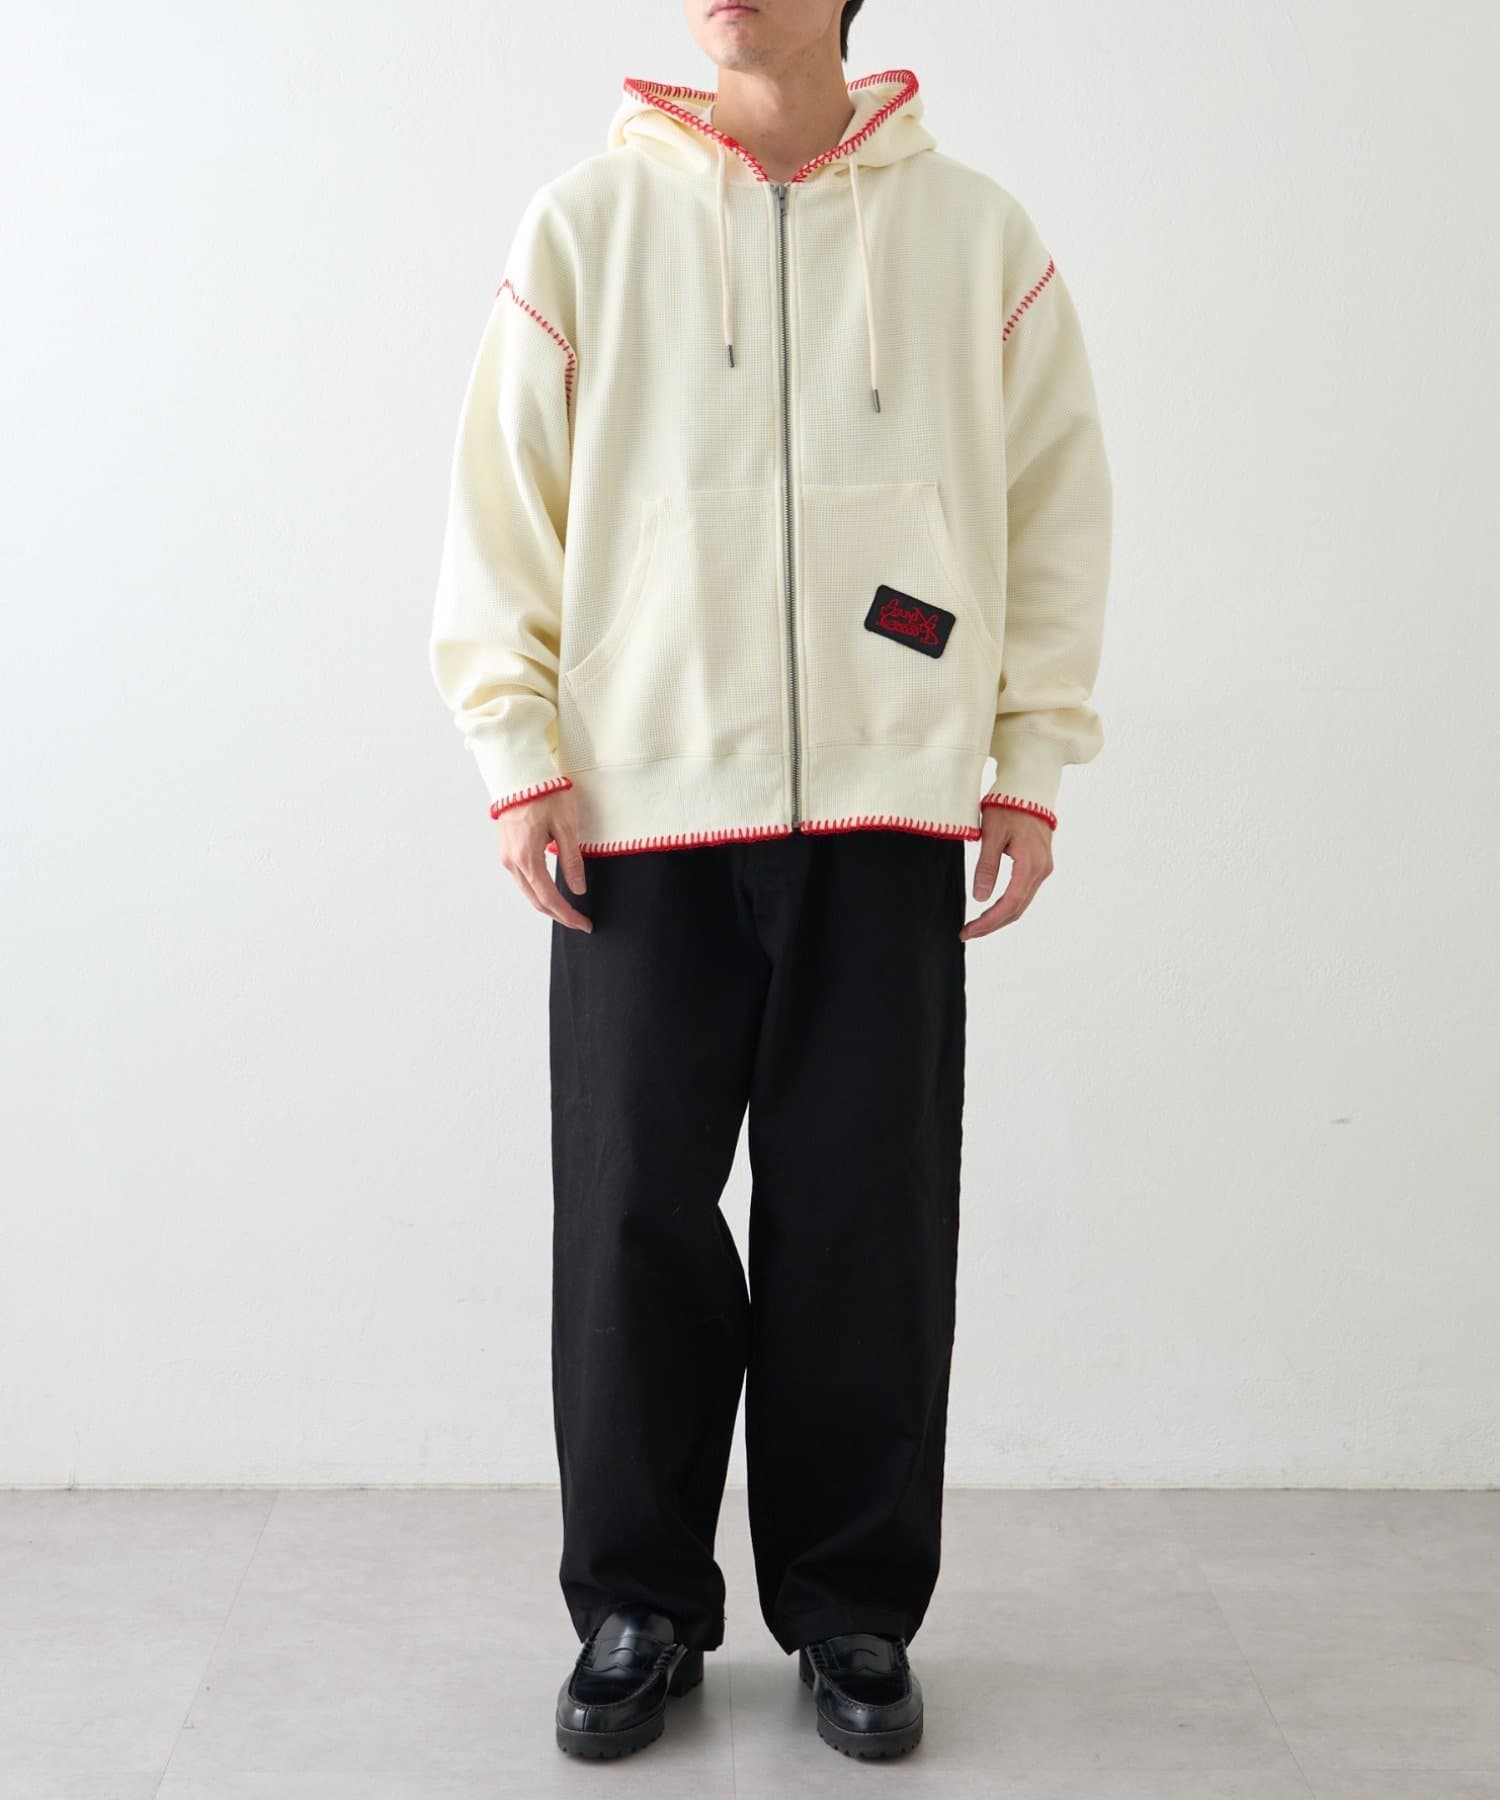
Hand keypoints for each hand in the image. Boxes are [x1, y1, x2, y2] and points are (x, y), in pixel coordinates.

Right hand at [497, 787, 591, 931]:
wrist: (520, 776)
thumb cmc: (544, 795)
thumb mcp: (566, 826)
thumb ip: (572, 860)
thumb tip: (577, 888)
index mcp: (527, 857)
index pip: (549, 898)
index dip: (567, 915)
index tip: (584, 924)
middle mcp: (513, 862)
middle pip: (536, 901)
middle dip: (559, 915)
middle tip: (580, 923)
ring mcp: (507, 857)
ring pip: (528, 892)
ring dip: (547, 905)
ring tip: (568, 912)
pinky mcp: (507, 851)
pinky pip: (523, 880)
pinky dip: (538, 892)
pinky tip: (551, 893)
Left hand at [960, 807, 1053, 940]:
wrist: (1029, 789)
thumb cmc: (1008, 807)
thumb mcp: (992, 834)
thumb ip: (987, 867)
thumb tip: (980, 898)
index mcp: (1030, 864)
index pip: (1009, 904)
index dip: (988, 922)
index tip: (968, 931)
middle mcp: (1041, 870)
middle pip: (1017, 909)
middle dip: (991, 924)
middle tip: (967, 933)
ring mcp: (1043, 868)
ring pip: (1021, 904)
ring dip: (1000, 917)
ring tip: (976, 925)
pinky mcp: (1040, 865)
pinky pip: (1024, 893)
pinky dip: (1008, 905)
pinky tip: (992, 909)